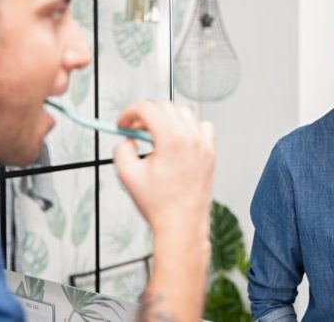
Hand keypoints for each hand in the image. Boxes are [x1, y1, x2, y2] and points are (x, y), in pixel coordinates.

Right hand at [113, 101, 214, 236]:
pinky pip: (202, 128)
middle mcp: (191, 138)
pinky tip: (178, 143)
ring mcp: (204, 145)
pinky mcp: (210, 154)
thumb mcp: (128, 175)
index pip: (148, 108)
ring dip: (168, 120)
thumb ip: (122, 149)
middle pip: (166, 107)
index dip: (130, 113)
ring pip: (185, 114)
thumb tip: (127, 139)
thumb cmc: (159, 205)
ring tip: (156, 138)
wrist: (182, 225)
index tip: (123, 123)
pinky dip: (189, 129)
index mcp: (171, 139)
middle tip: (135, 131)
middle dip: (147, 116)